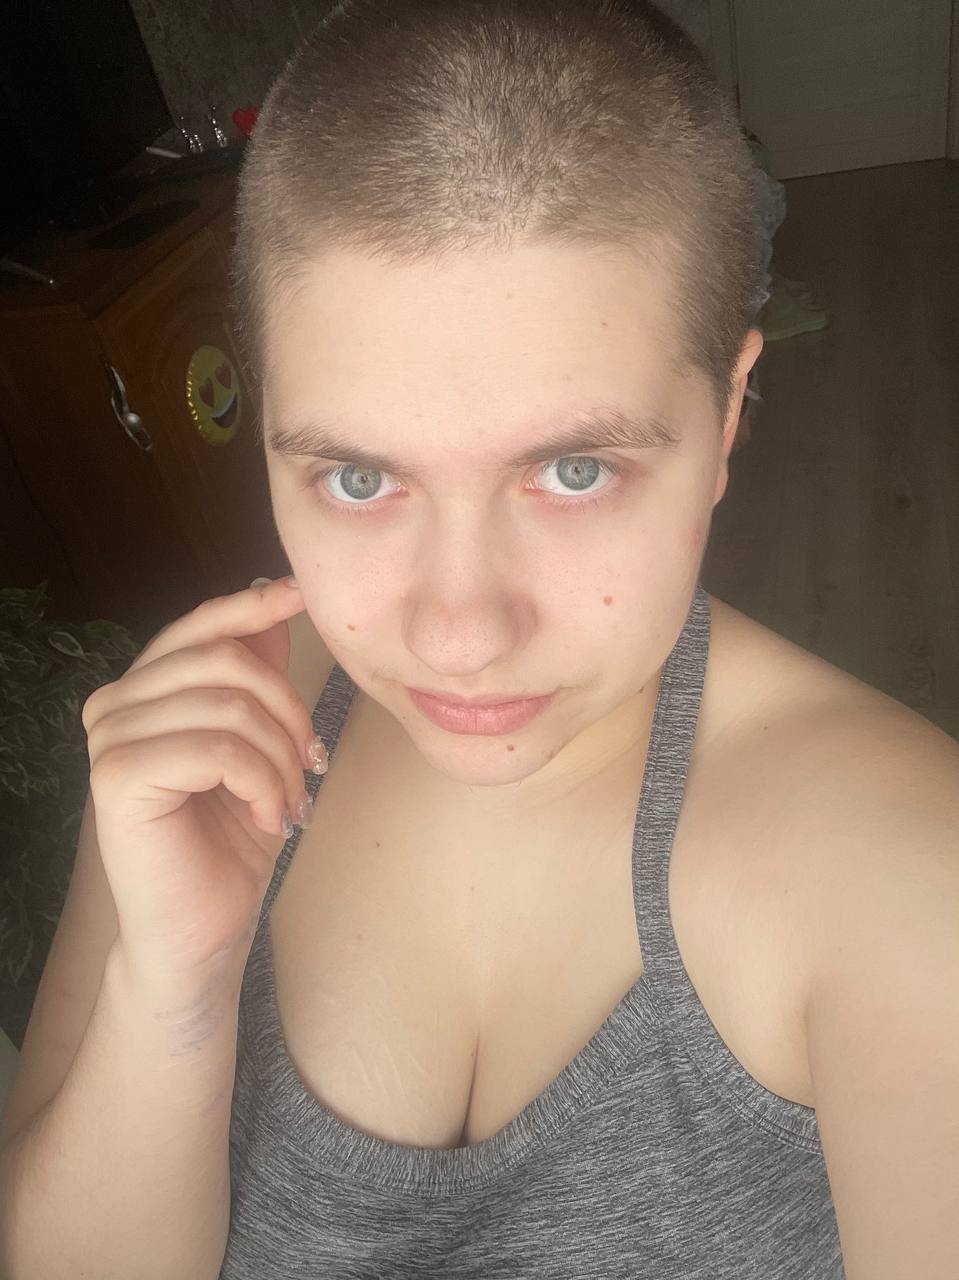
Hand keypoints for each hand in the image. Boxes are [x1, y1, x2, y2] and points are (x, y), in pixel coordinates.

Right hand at [82, 577, 325, 978]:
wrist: (202, 931)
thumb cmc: (229, 840)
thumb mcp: (257, 743)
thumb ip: (254, 675)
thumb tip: (274, 596)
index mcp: (144, 690)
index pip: (198, 627)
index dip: (251, 607)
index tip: (298, 594)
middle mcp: (114, 704)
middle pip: (225, 660)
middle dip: (288, 712)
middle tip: (311, 766)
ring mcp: (109, 738)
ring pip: (230, 706)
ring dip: (282, 758)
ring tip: (290, 802)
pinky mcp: (117, 776)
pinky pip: (220, 748)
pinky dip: (263, 783)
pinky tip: (268, 818)